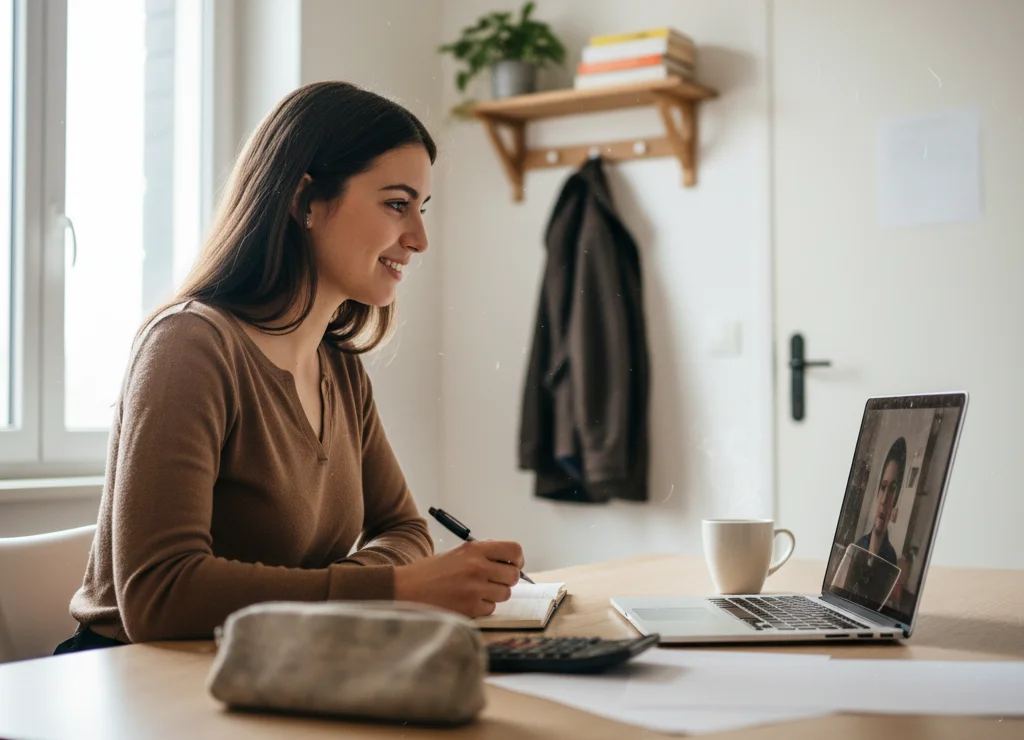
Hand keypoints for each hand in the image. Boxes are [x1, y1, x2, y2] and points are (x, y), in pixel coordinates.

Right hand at [393, 539, 524, 617]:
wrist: (407, 589)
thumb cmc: (431, 571)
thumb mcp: (458, 553)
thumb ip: (483, 553)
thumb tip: (509, 559)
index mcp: (475, 549)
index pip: (514, 550)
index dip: (518, 560)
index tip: (514, 565)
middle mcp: (478, 567)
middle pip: (513, 576)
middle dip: (506, 580)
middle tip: (494, 581)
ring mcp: (475, 589)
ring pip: (504, 594)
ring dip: (494, 594)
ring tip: (476, 591)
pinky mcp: (470, 609)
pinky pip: (491, 609)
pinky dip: (483, 607)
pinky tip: (467, 601)